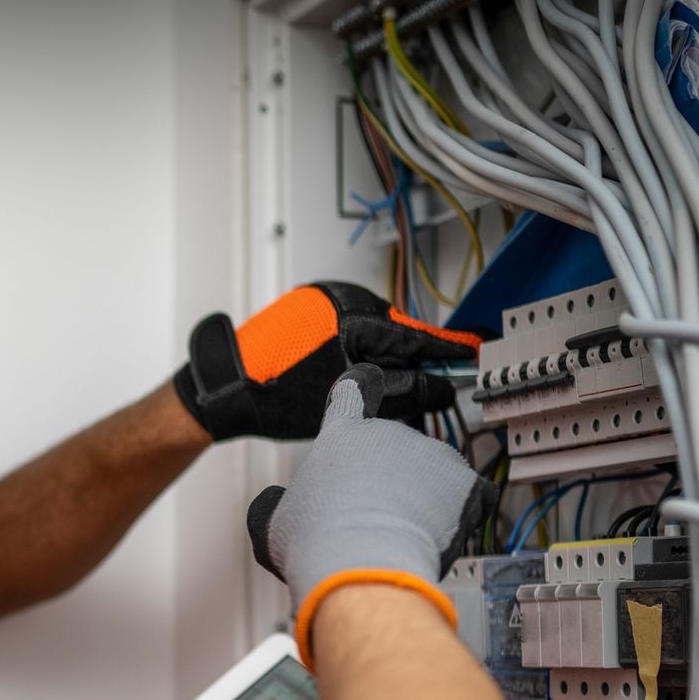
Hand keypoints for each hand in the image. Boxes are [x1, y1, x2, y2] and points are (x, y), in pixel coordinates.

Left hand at [175, 281, 480, 442]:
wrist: (225, 387)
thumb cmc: (274, 396)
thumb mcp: (348, 401)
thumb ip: (401, 393)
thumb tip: (440, 389)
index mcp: (353, 316)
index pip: (415, 336)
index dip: (448, 350)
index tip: (473, 355)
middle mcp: (339, 298)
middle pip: (397, 331)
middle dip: (412, 360)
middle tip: (428, 388)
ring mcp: (323, 297)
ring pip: (375, 329)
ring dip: (384, 354)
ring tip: (378, 387)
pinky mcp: (310, 305)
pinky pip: (351, 325)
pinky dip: (360, 346)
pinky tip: (353, 371)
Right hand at [245, 365, 495, 663]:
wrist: (362, 568)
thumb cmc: (317, 546)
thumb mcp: (272, 526)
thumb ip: (273, 505)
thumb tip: (272, 503)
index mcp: (341, 437)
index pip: (351, 393)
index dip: (360, 387)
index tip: (369, 381)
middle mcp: (388, 434)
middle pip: (395, 446)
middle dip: (390, 476)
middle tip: (376, 515)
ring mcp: (430, 454)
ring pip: (433, 470)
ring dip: (425, 495)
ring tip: (404, 531)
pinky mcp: (464, 481)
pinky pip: (468, 492)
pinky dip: (459, 511)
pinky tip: (437, 532)